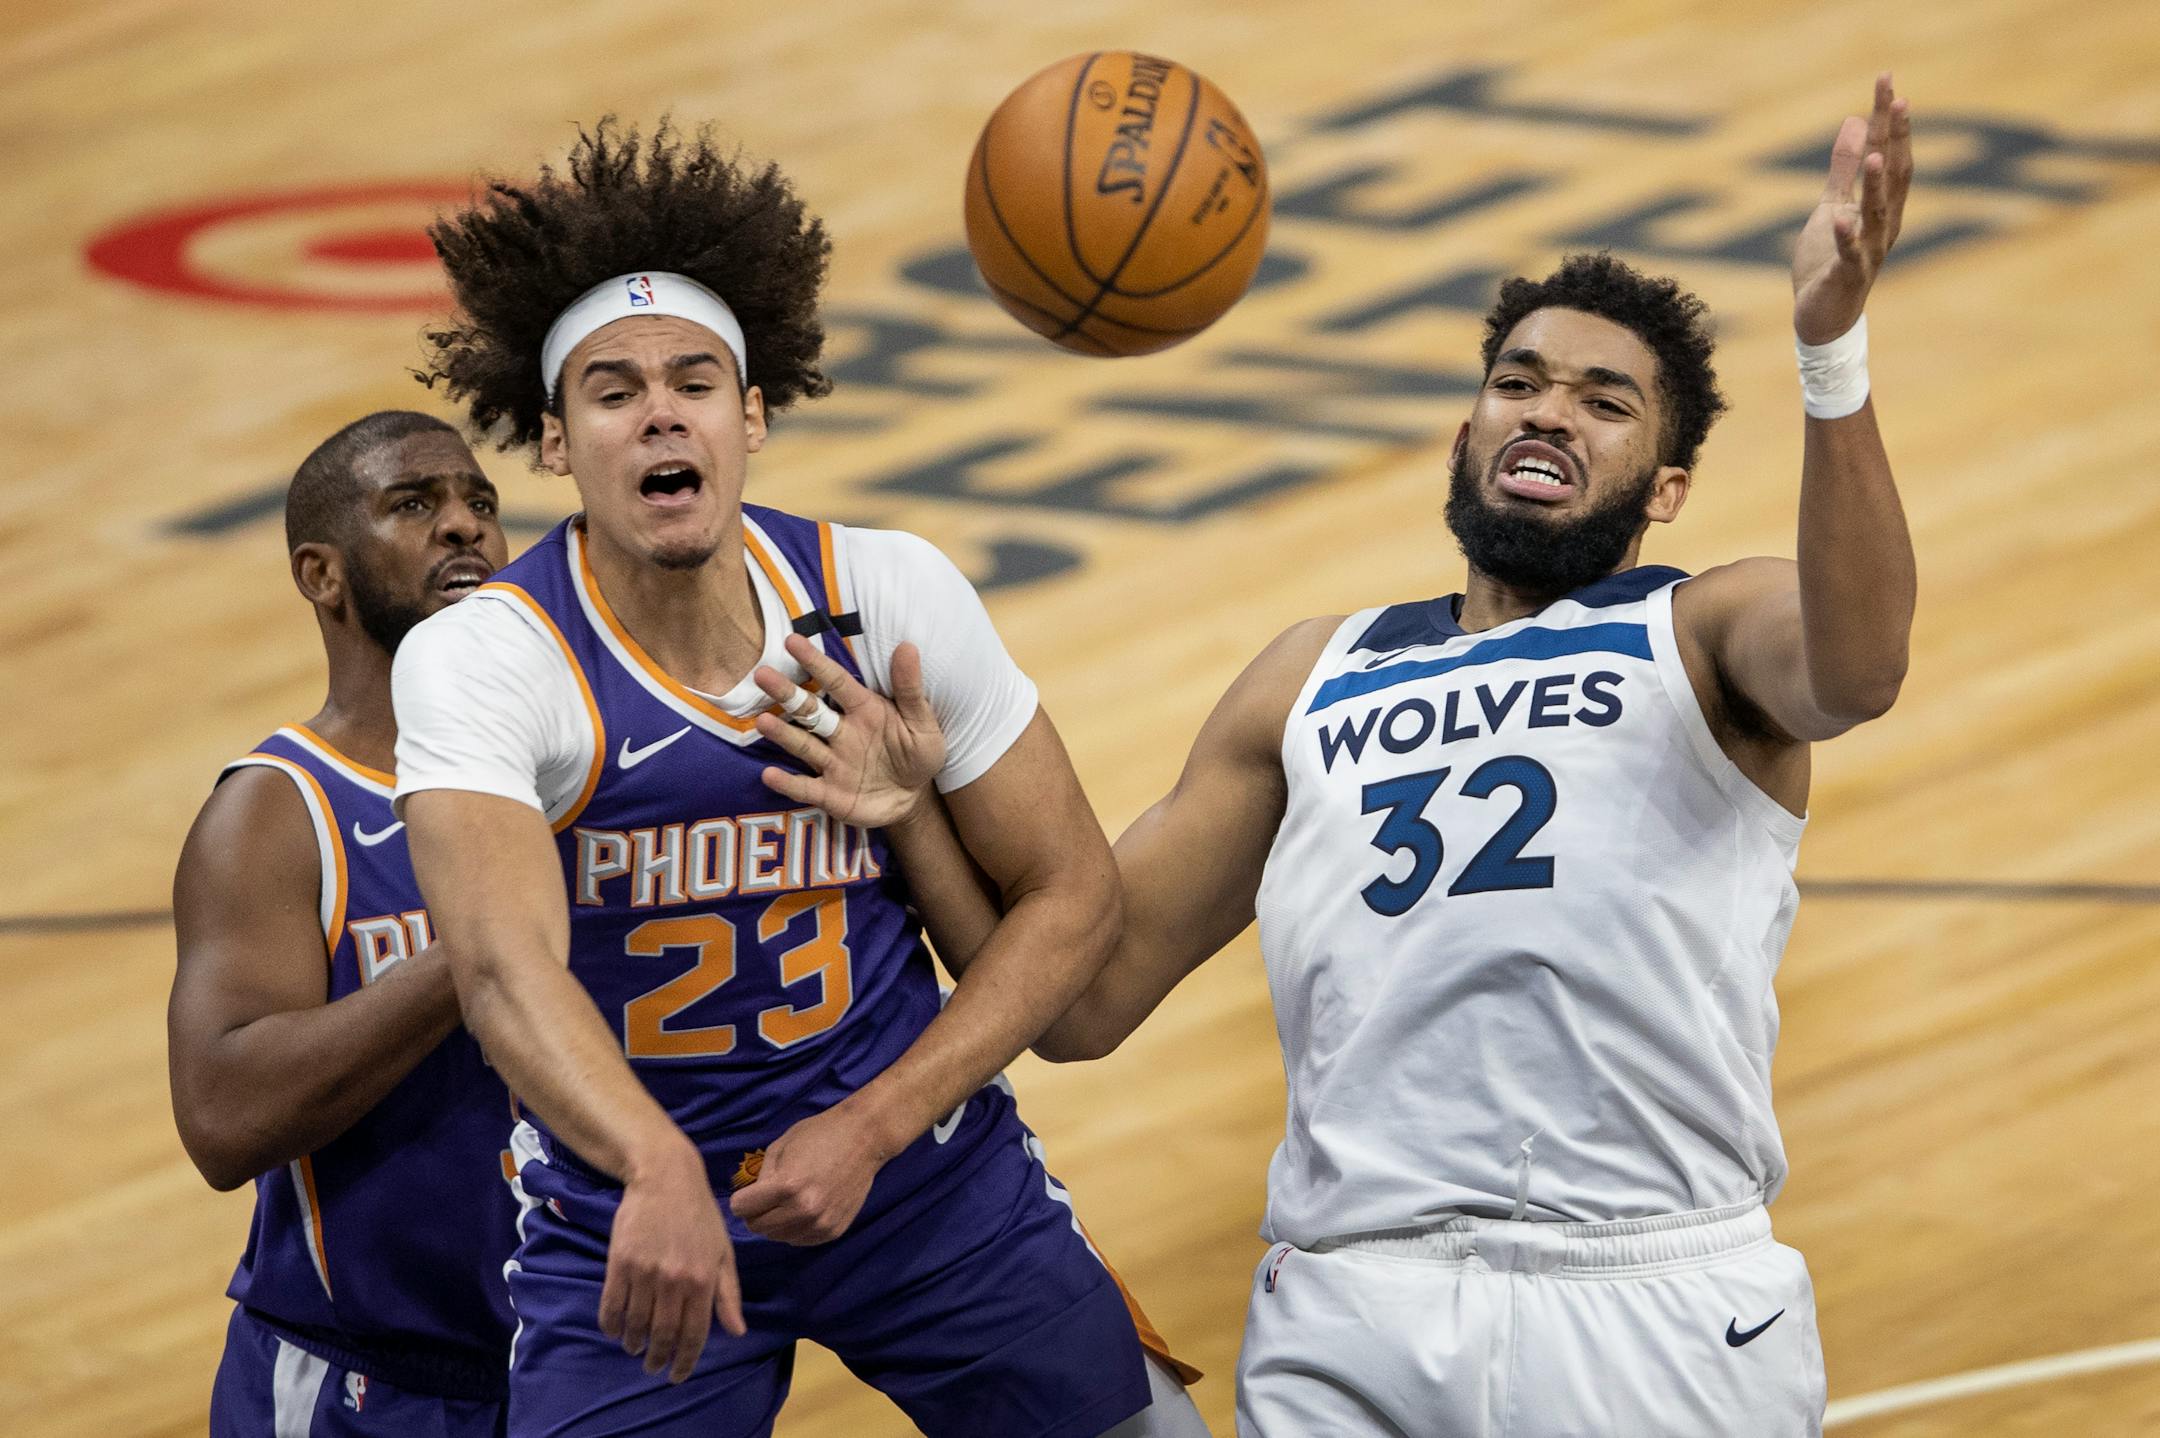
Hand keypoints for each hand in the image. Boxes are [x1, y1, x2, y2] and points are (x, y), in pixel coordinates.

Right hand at [598, 1141, 746, 1381]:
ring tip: (635, 1348)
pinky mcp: (620, 1263)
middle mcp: (675, 1281)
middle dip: (658, 1358)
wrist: (666, 1179)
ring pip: (636, 1324)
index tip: (677, 1376)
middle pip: (663, 1335)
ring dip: (634, 1343)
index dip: (685, 1361)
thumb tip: (737, 1332)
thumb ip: (728, 1294)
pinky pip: (612, 1305)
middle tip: (653, 1368)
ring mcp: (645, 1273)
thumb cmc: (700, 1216)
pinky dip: (611, 1325)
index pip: (694, 1334)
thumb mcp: (724, 1252)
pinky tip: (615, 1331)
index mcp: (703, 1281)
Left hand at [730, 1100, 891, 1244]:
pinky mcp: (833, 1231)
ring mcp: (820, 1224)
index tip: (750, 1192)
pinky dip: (795, 1228)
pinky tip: (805, 1208)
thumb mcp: (780, 1147)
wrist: (864, 1139)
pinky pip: (799, 1240)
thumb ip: (762, 1177)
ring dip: (776, 1222)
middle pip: (758, 1227)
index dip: (742, 1199)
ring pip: (778, 1237)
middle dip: (756, 1213)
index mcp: (787, 1187)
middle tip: (768, 1198)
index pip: (741, 1209)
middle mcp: (803, 1212)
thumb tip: (751, 1202)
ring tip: (788, 1202)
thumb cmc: (819, 1135)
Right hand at [753, 633, 944, 826]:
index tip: (792, 640)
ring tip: (763, 721)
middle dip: (787, 693)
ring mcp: (833, 764)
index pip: (836, 681)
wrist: (914, 799)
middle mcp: (842, 733)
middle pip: (810, 710)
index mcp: (863, 710)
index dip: (815, 662)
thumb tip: (908, 646)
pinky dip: (788, 783)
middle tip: (762, 674)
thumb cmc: (916, 754)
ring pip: (804, 745)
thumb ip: (910, 690)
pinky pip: (806, 788)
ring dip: (783, 734)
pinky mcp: (830, 794)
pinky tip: (769, 775)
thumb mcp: (921, 723)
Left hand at [1792, 73, 1912, 343]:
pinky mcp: (1846, 274)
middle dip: (1895, 137)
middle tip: (1900, 98)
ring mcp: (1868, 250)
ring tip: (1878, 152)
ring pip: (1877, 213)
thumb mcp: (1832, 206)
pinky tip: (1839, 220)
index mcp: (1881, 205)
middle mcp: (1883, 224)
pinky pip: (1848, 255)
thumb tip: (1856, 121)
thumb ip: (1843, 168)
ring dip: (1877, 184)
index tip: (1887, 81)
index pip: (1888, 153)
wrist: (1822, 317)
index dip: (1888, 118)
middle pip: (1893, 175)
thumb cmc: (1829, 261)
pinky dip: (1845, 237)